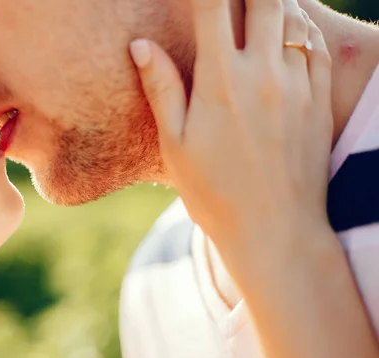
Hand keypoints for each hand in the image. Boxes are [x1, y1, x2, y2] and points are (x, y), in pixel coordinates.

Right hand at [131, 0, 333, 270]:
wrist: (273, 231)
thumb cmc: (214, 193)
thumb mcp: (175, 145)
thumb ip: (162, 89)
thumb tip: (141, 45)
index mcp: (220, 81)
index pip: (212, 7)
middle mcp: (263, 73)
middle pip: (262, 0)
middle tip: (228, 0)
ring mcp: (297, 85)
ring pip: (293, 18)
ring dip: (273, 4)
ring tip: (254, 8)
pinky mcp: (320, 101)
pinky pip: (317, 46)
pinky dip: (302, 28)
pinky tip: (288, 30)